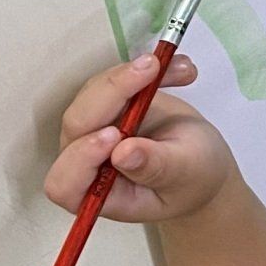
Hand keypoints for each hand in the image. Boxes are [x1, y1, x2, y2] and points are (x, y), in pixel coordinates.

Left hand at [44, 55, 238, 224]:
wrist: (199, 162)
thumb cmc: (191, 180)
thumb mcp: (184, 174)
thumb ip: (154, 167)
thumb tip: (121, 153)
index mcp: (97, 195)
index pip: (67, 182)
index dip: (82, 158)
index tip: (115, 134)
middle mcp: (86, 162)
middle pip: (78, 124)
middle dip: (112, 92)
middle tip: (150, 71)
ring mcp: (93, 130)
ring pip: (94, 93)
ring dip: (133, 75)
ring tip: (182, 71)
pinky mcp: (107, 105)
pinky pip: (114, 80)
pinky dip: (145, 70)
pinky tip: (180, 71)